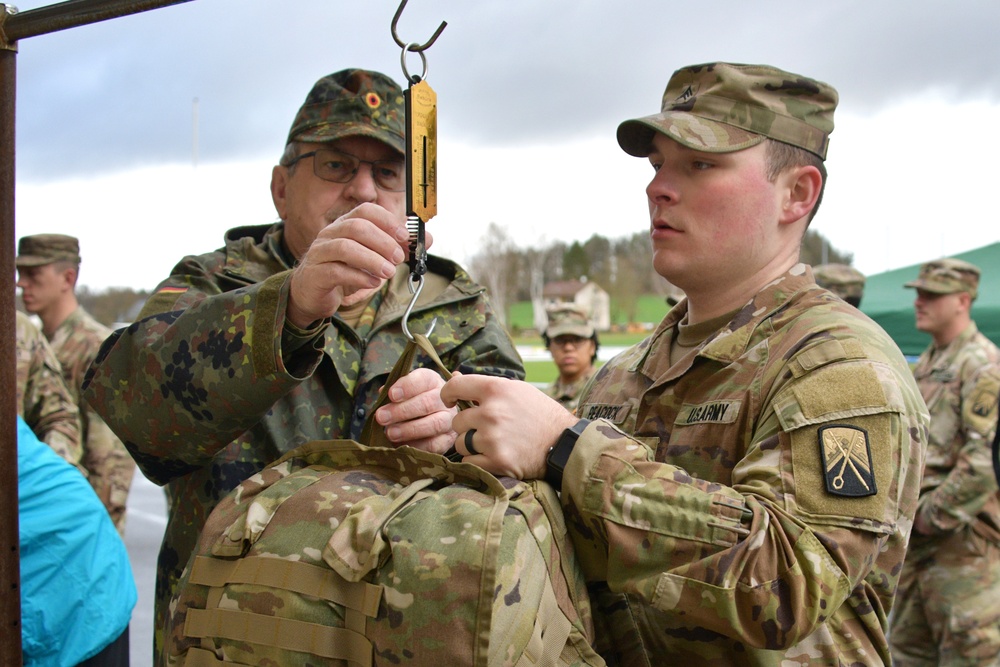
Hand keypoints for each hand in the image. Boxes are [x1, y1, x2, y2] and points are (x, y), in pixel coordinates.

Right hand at [286, 203, 410, 328]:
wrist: (313, 294)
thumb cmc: (344, 271)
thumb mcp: (373, 257)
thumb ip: (398, 247)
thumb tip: (427, 239)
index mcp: (345, 225)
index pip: (365, 211)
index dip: (387, 221)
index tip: (404, 236)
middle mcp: (330, 234)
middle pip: (356, 227)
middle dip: (383, 242)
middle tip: (399, 258)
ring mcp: (320, 253)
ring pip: (345, 247)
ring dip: (372, 259)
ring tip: (388, 272)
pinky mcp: (315, 274)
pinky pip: (336, 271)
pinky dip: (358, 276)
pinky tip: (372, 282)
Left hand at [374, 368, 457, 454]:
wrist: (433, 419)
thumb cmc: (413, 402)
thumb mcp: (404, 392)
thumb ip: (393, 392)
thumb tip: (382, 393)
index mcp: (432, 382)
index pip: (423, 380)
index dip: (407, 387)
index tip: (392, 395)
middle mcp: (444, 399)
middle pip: (427, 403)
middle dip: (402, 411)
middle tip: (382, 417)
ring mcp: (449, 420)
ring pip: (433, 424)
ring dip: (409, 430)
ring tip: (390, 433)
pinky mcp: (448, 440)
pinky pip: (434, 444)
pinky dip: (417, 446)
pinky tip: (402, 445)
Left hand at [440, 374, 577, 478]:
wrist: (564, 442)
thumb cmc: (539, 413)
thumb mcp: (516, 390)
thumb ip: (485, 386)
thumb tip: (453, 376)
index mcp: (496, 389)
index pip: (454, 387)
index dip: (447, 394)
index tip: (450, 401)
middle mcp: (491, 412)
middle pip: (457, 421)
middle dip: (467, 426)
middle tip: (486, 429)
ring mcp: (492, 438)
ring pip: (461, 443)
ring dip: (471, 445)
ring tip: (492, 443)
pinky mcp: (497, 461)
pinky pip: (469, 462)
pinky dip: (477, 462)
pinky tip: (493, 456)